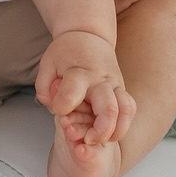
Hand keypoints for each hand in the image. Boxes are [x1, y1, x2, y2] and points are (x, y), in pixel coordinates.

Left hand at [34, 29, 135, 146]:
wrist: (88, 35)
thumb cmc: (66, 52)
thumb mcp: (47, 64)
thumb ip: (45, 88)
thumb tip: (53, 107)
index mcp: (79, 72)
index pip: (71, 95)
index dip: (61, 107)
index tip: (57, 110)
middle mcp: (101, 80)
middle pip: (108, 108)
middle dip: (100, 130)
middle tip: (88, 140)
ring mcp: (115, 85)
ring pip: (125, 110)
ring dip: (116, 131)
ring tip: (102, 141)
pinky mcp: (121, 90)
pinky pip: (130, 108)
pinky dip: (123, 124)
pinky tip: (110, 133)